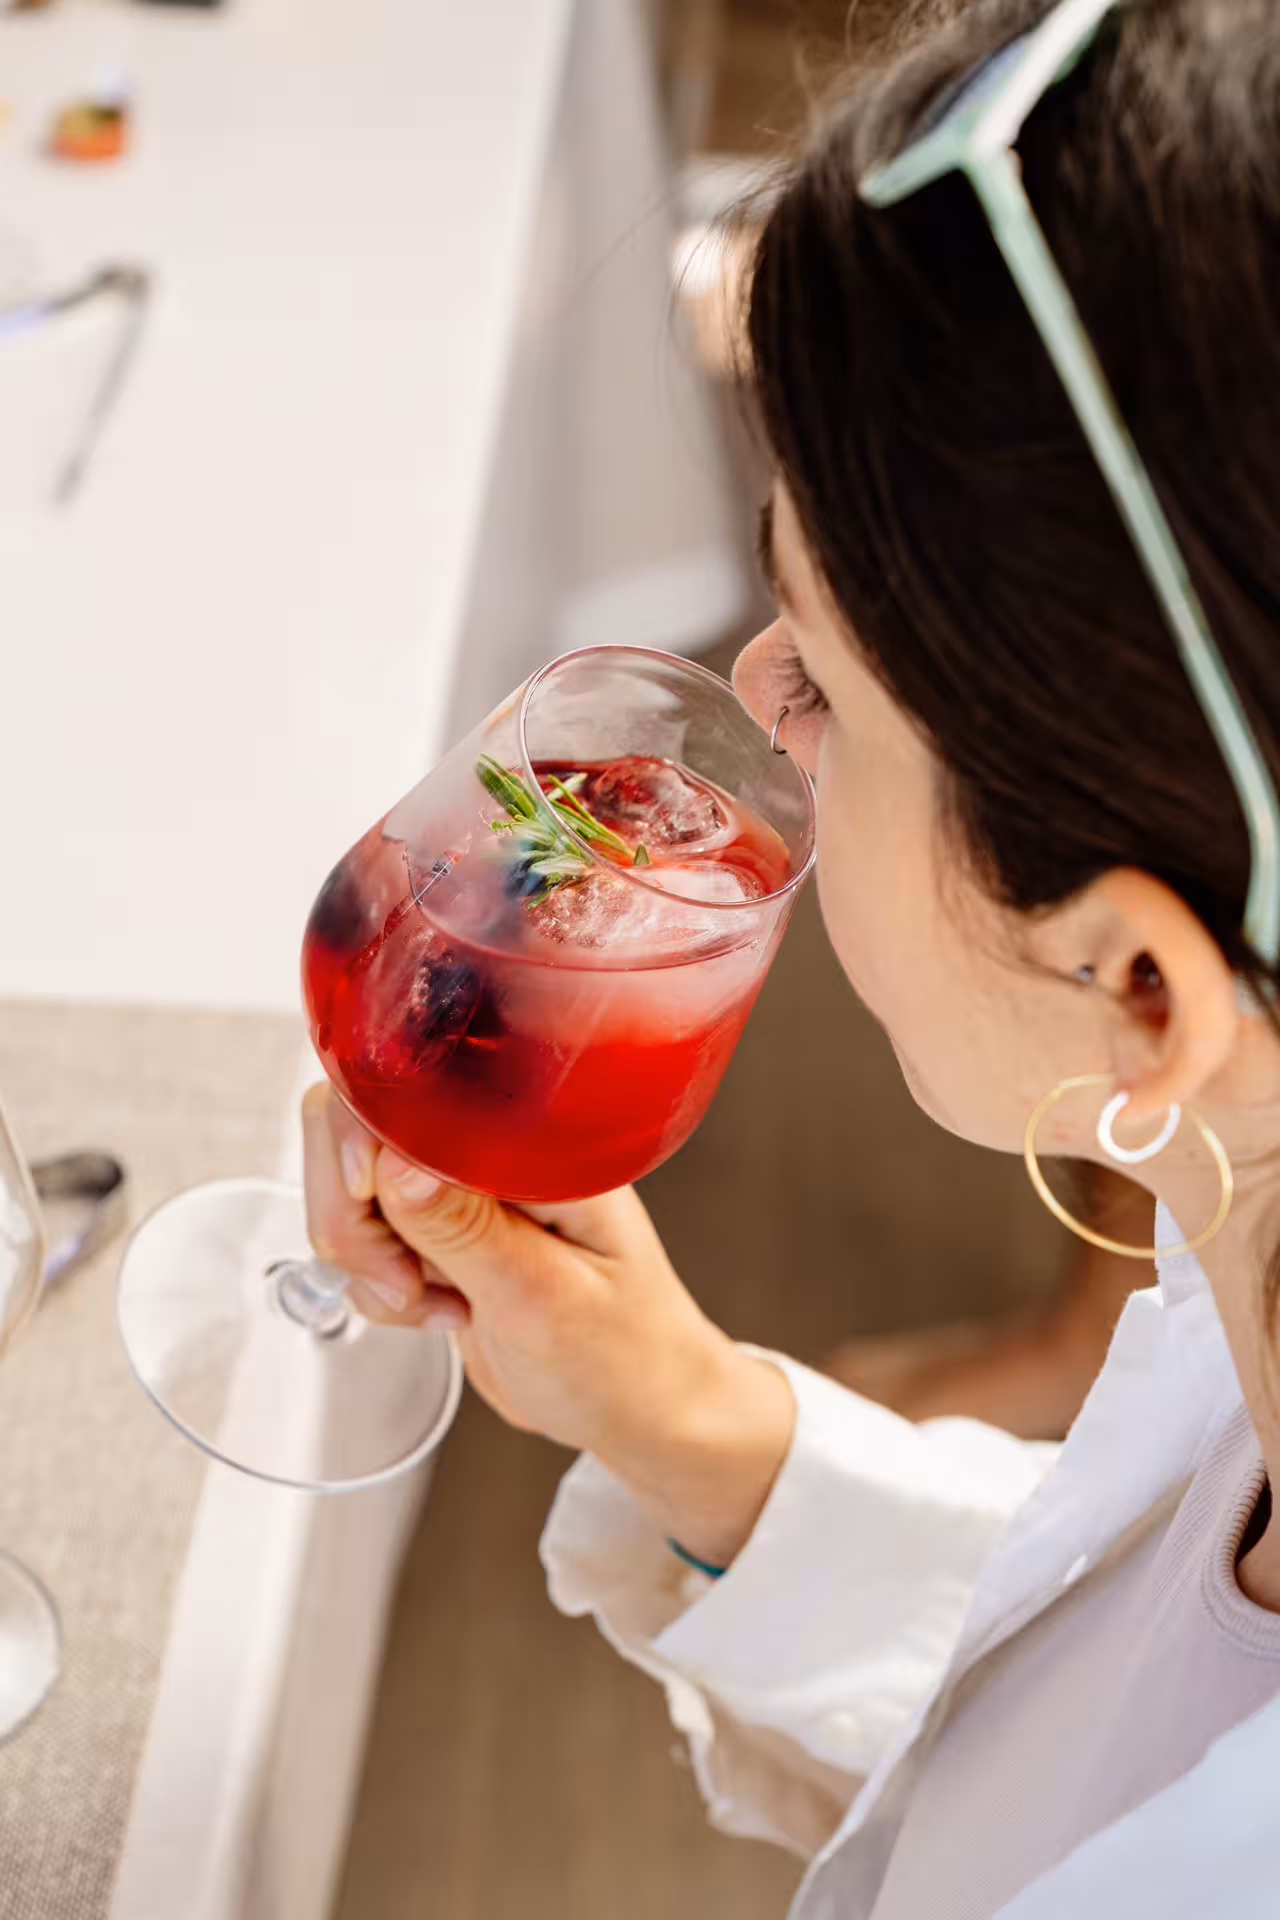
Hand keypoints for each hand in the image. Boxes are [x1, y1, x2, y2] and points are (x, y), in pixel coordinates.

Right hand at [302, 1084, 794, 1566]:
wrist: (637, 1409)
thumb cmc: (624, 1356)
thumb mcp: (545, 1299)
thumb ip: (467, 1231)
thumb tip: (391, 1165)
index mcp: (534, 1141)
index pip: (414, 1088)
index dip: (365, 1136)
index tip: (366, 1200)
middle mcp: (491, 1152)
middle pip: (358, 1130)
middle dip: (353, 1212)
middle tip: (400, 1281)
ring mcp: (462, 1193)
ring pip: (352, 1189)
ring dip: (365, 1257)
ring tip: (430, 1304)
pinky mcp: (443, 1234)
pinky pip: (368, 1239)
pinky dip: (379, 1285)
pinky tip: (439, 1311)